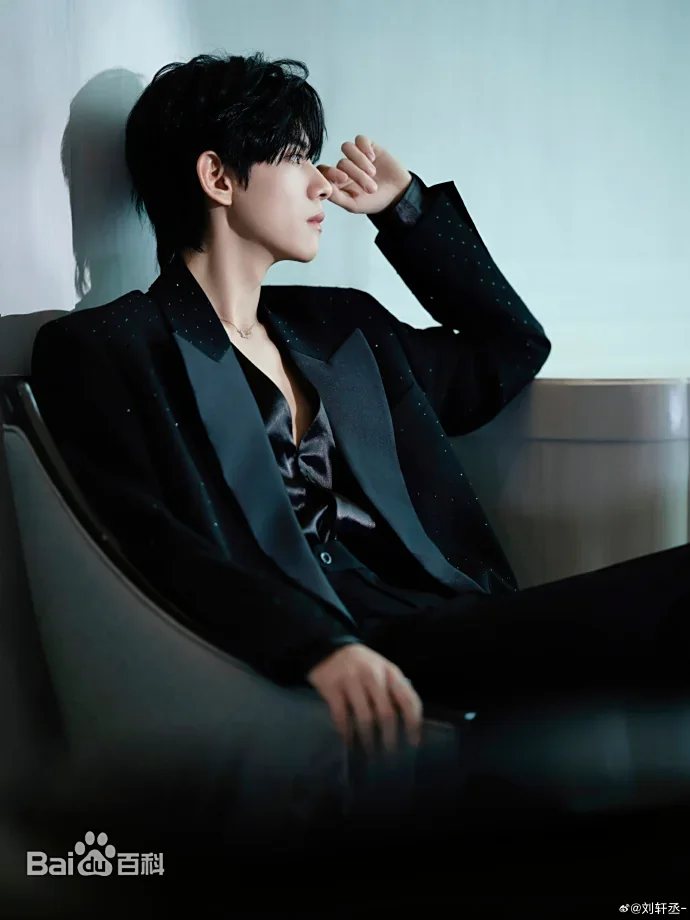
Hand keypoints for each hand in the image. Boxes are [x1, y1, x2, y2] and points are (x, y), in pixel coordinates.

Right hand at [306, 643, 422, 754]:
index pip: (408, 699)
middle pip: (386, 713)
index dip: (413, 723)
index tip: (413, 743)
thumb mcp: (382, 670)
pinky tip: (349, 743)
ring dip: (368, 740)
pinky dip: (346, 733)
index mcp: (390, 671)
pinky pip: (341, 716)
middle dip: (390, 737)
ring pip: (365, 718)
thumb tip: (406, 722)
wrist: (328, 648)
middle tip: (390, 754)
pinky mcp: (332, 687)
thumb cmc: (362, 665)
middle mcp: (373, 675)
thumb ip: (394, 689)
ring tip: (370, 752)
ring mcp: (351, 680)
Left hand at [316, 135, 412, 215]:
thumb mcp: (353, 205)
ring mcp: (356, 156)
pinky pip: (360, 139)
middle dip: (357, 174)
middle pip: (341, 162)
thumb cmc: (374, 202)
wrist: (397, 195)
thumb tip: (324, 187)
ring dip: (360, 161)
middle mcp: (345, 167)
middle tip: (371, 188)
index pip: (324, 170)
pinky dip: (365, 148)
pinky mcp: (368, 147)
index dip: (330, 172)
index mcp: (338, 181)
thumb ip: (337, 197)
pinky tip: (373, 158)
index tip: (344, 178)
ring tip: (373, 173)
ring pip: (347, 148)